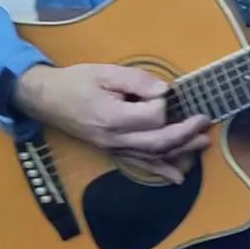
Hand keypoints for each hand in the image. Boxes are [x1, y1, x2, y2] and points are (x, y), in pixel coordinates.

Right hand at [14, 64, 210, 183]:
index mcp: (112, 117)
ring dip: (181, 151)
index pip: (153, 116)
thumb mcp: (104, 72)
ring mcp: (114, 148)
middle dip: (186, 133)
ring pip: (153, 155)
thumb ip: (136, 80)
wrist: (44, 99)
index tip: (161, 91)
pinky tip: (178, 176)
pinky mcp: (113, 151)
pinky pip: (140, 163)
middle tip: (204, 121)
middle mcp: (115, 139)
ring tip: (202, 143)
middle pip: (159, 141)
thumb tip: (164, 91)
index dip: (163, 103)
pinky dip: (160, 170)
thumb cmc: (74, 83)